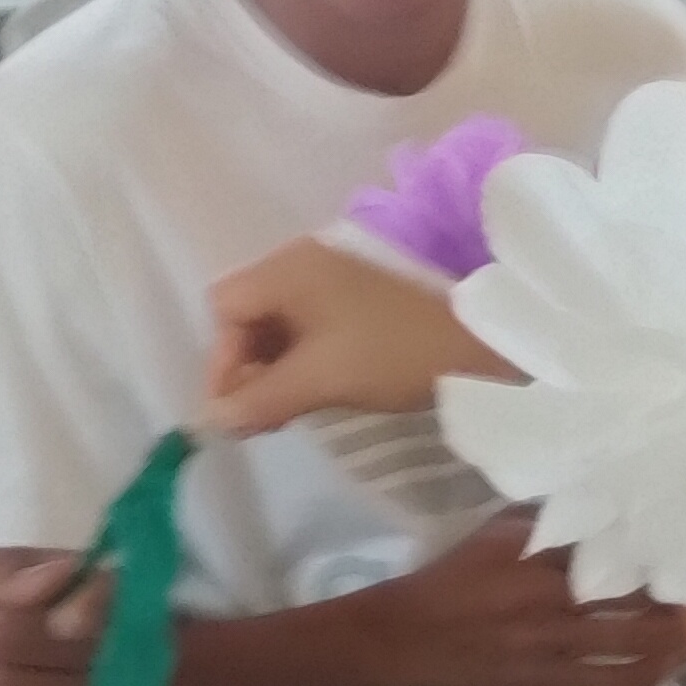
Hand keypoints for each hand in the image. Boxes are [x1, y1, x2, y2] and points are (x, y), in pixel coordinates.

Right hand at [201, 235, 501, 433]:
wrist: (475, 344)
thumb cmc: (391, 353)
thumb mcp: (320, 379)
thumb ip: (259, 399)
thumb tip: (210, 422)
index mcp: (289, 269)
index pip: (225, 308)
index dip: (220, 361)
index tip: (235, 411)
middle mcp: (302, 263)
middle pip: (247, 315)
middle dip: (244, 368)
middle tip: (256, 419)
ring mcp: (330, 279)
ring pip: (276, 326)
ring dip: (270, 370)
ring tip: (280, 415)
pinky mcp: (352, 300)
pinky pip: (304, 328)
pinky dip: (297, 362)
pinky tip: (307, 395)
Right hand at [362, 514, 685, 685]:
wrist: (410, 637)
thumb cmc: (454, 577)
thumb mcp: (498, 532)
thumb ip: (547, 520)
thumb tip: (596, 504)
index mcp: (541, 558)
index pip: (615, 547)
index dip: (657, 545)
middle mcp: (555, 602)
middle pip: (637, 596)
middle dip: (677, 592)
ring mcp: (555, 648)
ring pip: (633, 642)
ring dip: (672, 636)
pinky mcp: (551, 685)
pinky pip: (611, 684)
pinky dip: (645, 675)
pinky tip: (668, 667)